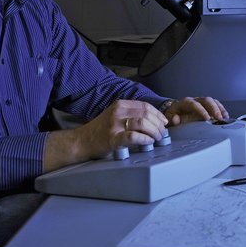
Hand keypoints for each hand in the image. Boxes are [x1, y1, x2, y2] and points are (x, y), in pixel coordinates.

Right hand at [43, 99, 167, 168]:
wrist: (81, 141)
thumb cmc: (99, 130)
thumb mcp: (114, 115)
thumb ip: (130, 114)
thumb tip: (153, 120)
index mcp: (120, 105)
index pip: (145, 106)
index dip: (158, 114)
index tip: (164, 122)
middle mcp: (117, 112)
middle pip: (146, 114)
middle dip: (158, 124)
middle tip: (162, 133)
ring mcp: (114, 125)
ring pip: (142, 123)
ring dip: (154, 132)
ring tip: (157, 138)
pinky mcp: (112, 139)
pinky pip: (133, 136)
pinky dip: (144, 139)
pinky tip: (148, 142)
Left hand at [163, 96, 228, 125]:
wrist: (174, 112)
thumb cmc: (173, 115)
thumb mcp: (169, 118)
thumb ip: (172, 119)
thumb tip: (175, 119)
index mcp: (185, 102)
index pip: (194, 104)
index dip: (201, 110)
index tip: (207, 118)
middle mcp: (195, 100)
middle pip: (206, 100)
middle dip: (213, 109)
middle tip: (218, 118)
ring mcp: (201, 102)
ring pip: (212, 101)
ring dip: (219, 109)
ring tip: (224, 118)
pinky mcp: (207, 105)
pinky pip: (216, 104)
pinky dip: (221, 110)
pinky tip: (225, 116)